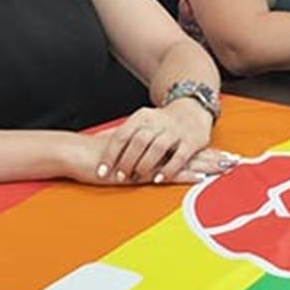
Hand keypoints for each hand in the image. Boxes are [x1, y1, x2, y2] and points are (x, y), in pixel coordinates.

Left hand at [97, 101, 214, 183]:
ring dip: (144, 165)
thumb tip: (96, 140)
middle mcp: (158, 122)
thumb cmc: (161, 122)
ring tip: (136, 178)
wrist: (192, 110)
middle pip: (138, 141)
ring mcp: (175, 131)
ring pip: (157, 148)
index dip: (110, 154)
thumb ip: (122, 132)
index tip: (101, 171)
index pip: (122, 135)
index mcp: (142, 117)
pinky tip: (158, 179)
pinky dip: (168, 169)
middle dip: (126, 161)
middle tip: (118, 176)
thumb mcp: (140, 121)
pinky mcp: (191, 141)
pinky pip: (179, 157)